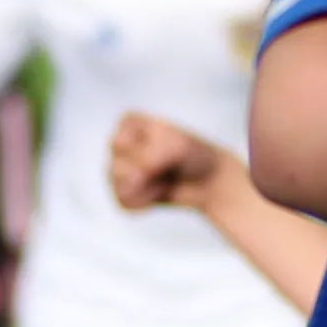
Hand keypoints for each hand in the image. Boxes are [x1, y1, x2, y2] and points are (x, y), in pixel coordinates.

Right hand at [109, 113, 230, 212]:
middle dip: (146, 172)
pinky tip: (160, 192)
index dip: (144, 152)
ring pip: (117, 186)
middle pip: (116, 167)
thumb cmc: (195, 155)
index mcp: (129, 123)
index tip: (167, 147)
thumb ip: (148, 159)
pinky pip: (123, 203)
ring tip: (165, 180)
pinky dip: (145, 202)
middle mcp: (121, 144)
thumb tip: (132, 180)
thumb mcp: (175, 146)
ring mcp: (120, 169)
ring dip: (146, 188)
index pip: (120, 144)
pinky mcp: (126, 192)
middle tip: (168, 166)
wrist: (211, 181)